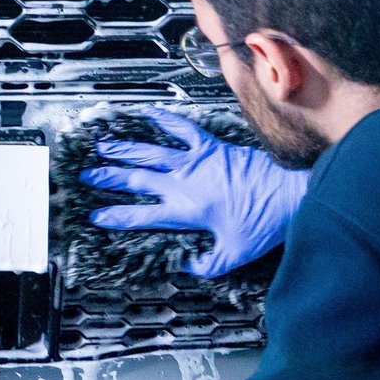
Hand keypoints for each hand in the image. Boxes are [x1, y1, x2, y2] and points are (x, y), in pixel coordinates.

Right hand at [78, 106, 309, 277]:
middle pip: (137, 179)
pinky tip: (148, 114)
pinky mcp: (210, 146)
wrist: (291, 190)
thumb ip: (206, 262)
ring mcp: (196, 161)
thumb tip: (187, 266)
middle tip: (88, 176)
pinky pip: (183, 129)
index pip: (141, 215)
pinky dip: (165, 120)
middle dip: (108, 178)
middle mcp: (184, 183)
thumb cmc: (265, 221)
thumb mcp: (234, 254)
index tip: (97, 215)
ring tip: (104, 146)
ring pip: (151, 152)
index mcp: (186, 210)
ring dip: (125, 149)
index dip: (116, 216)